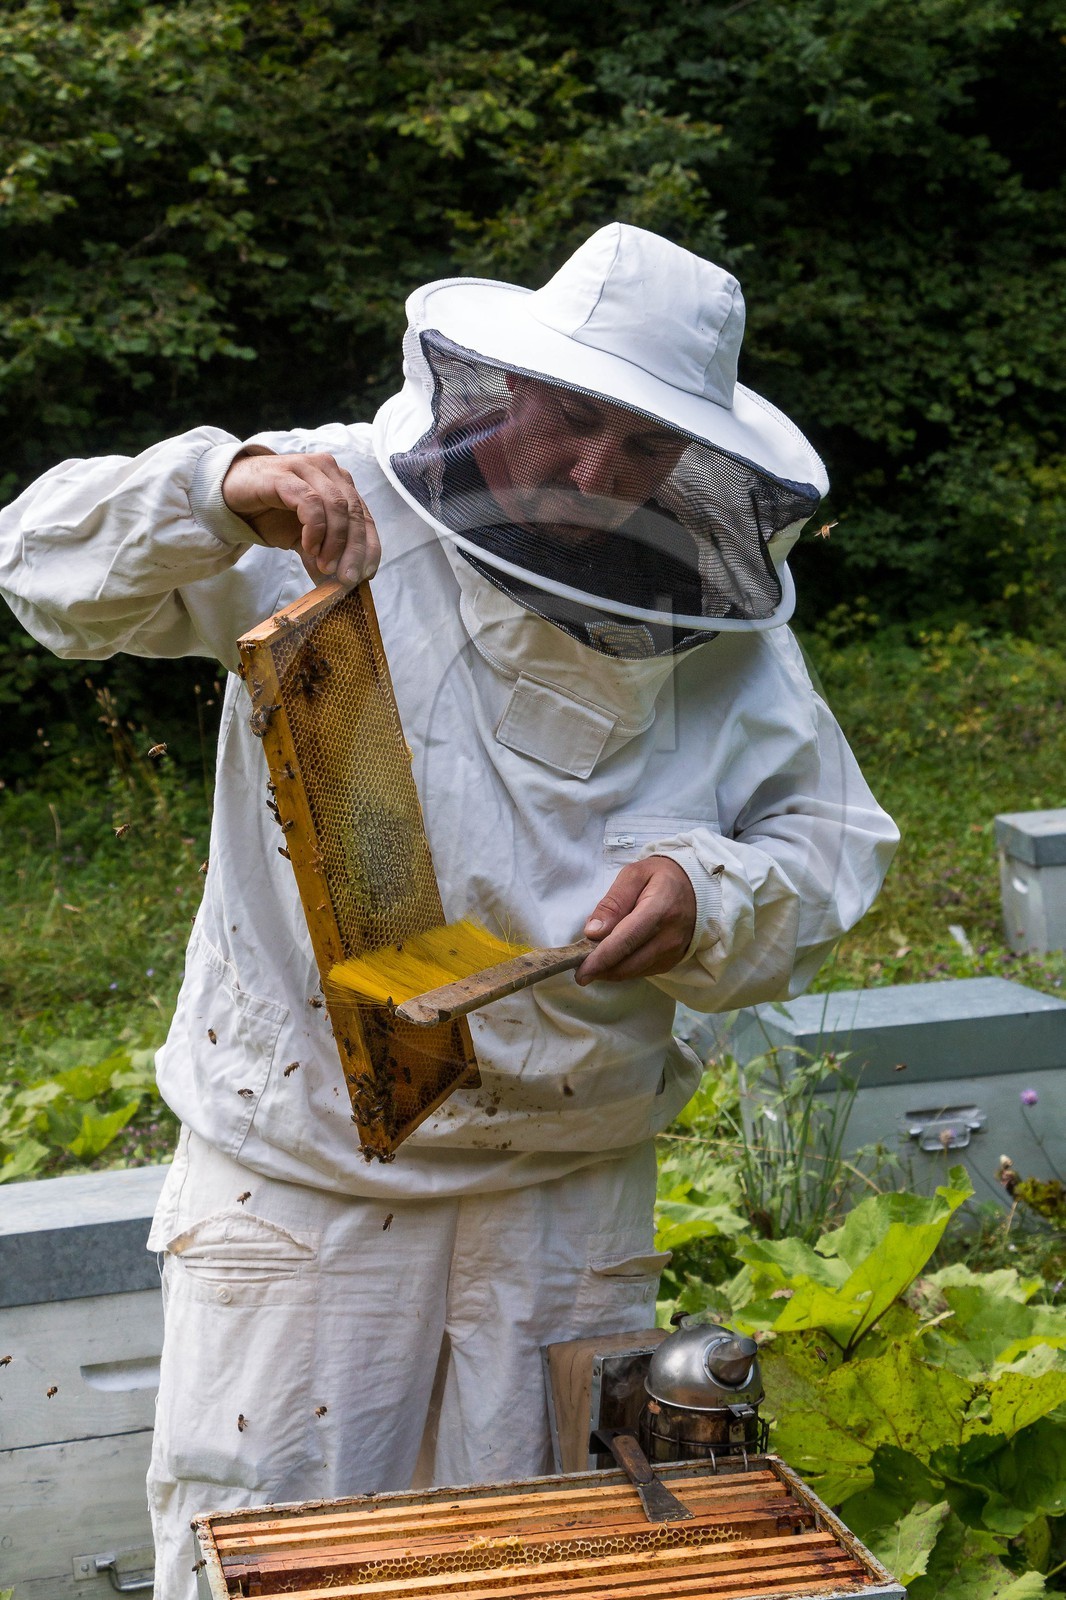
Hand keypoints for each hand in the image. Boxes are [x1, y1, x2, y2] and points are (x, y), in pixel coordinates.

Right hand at [222, 449, 379, 583]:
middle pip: (354, 512)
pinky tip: (309, 546)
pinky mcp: (284, 475)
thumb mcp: (302, 539)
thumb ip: (322, 555)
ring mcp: (306, 469)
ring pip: (336, 505)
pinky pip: (309, 501)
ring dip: (335, 541)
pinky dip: (314, 528)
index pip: (364, 517)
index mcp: (339, 484)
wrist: (229, 493)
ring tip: (326, 566)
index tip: (366, 575)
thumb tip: (339, 584)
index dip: (369, 547)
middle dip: (354, 549)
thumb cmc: (270, 511)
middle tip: (347, 578)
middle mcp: (328, 471)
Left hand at [576, 856, 696, 983]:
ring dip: (611, 971)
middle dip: (601, 970)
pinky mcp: (674, 960)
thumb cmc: (660, 877)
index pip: (627, 939)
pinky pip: (644, 971)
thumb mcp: (633, 875)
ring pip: (634, 972)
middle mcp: (670, 935)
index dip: (602, 958)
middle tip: (579, 970)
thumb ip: (613, 902)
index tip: (581, 970)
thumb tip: (593, 931)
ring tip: (593, 962)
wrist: (697, 888)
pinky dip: (625, 969)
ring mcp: (674, 951)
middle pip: (629, 963)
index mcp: (659, 908)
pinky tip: (614, 959)